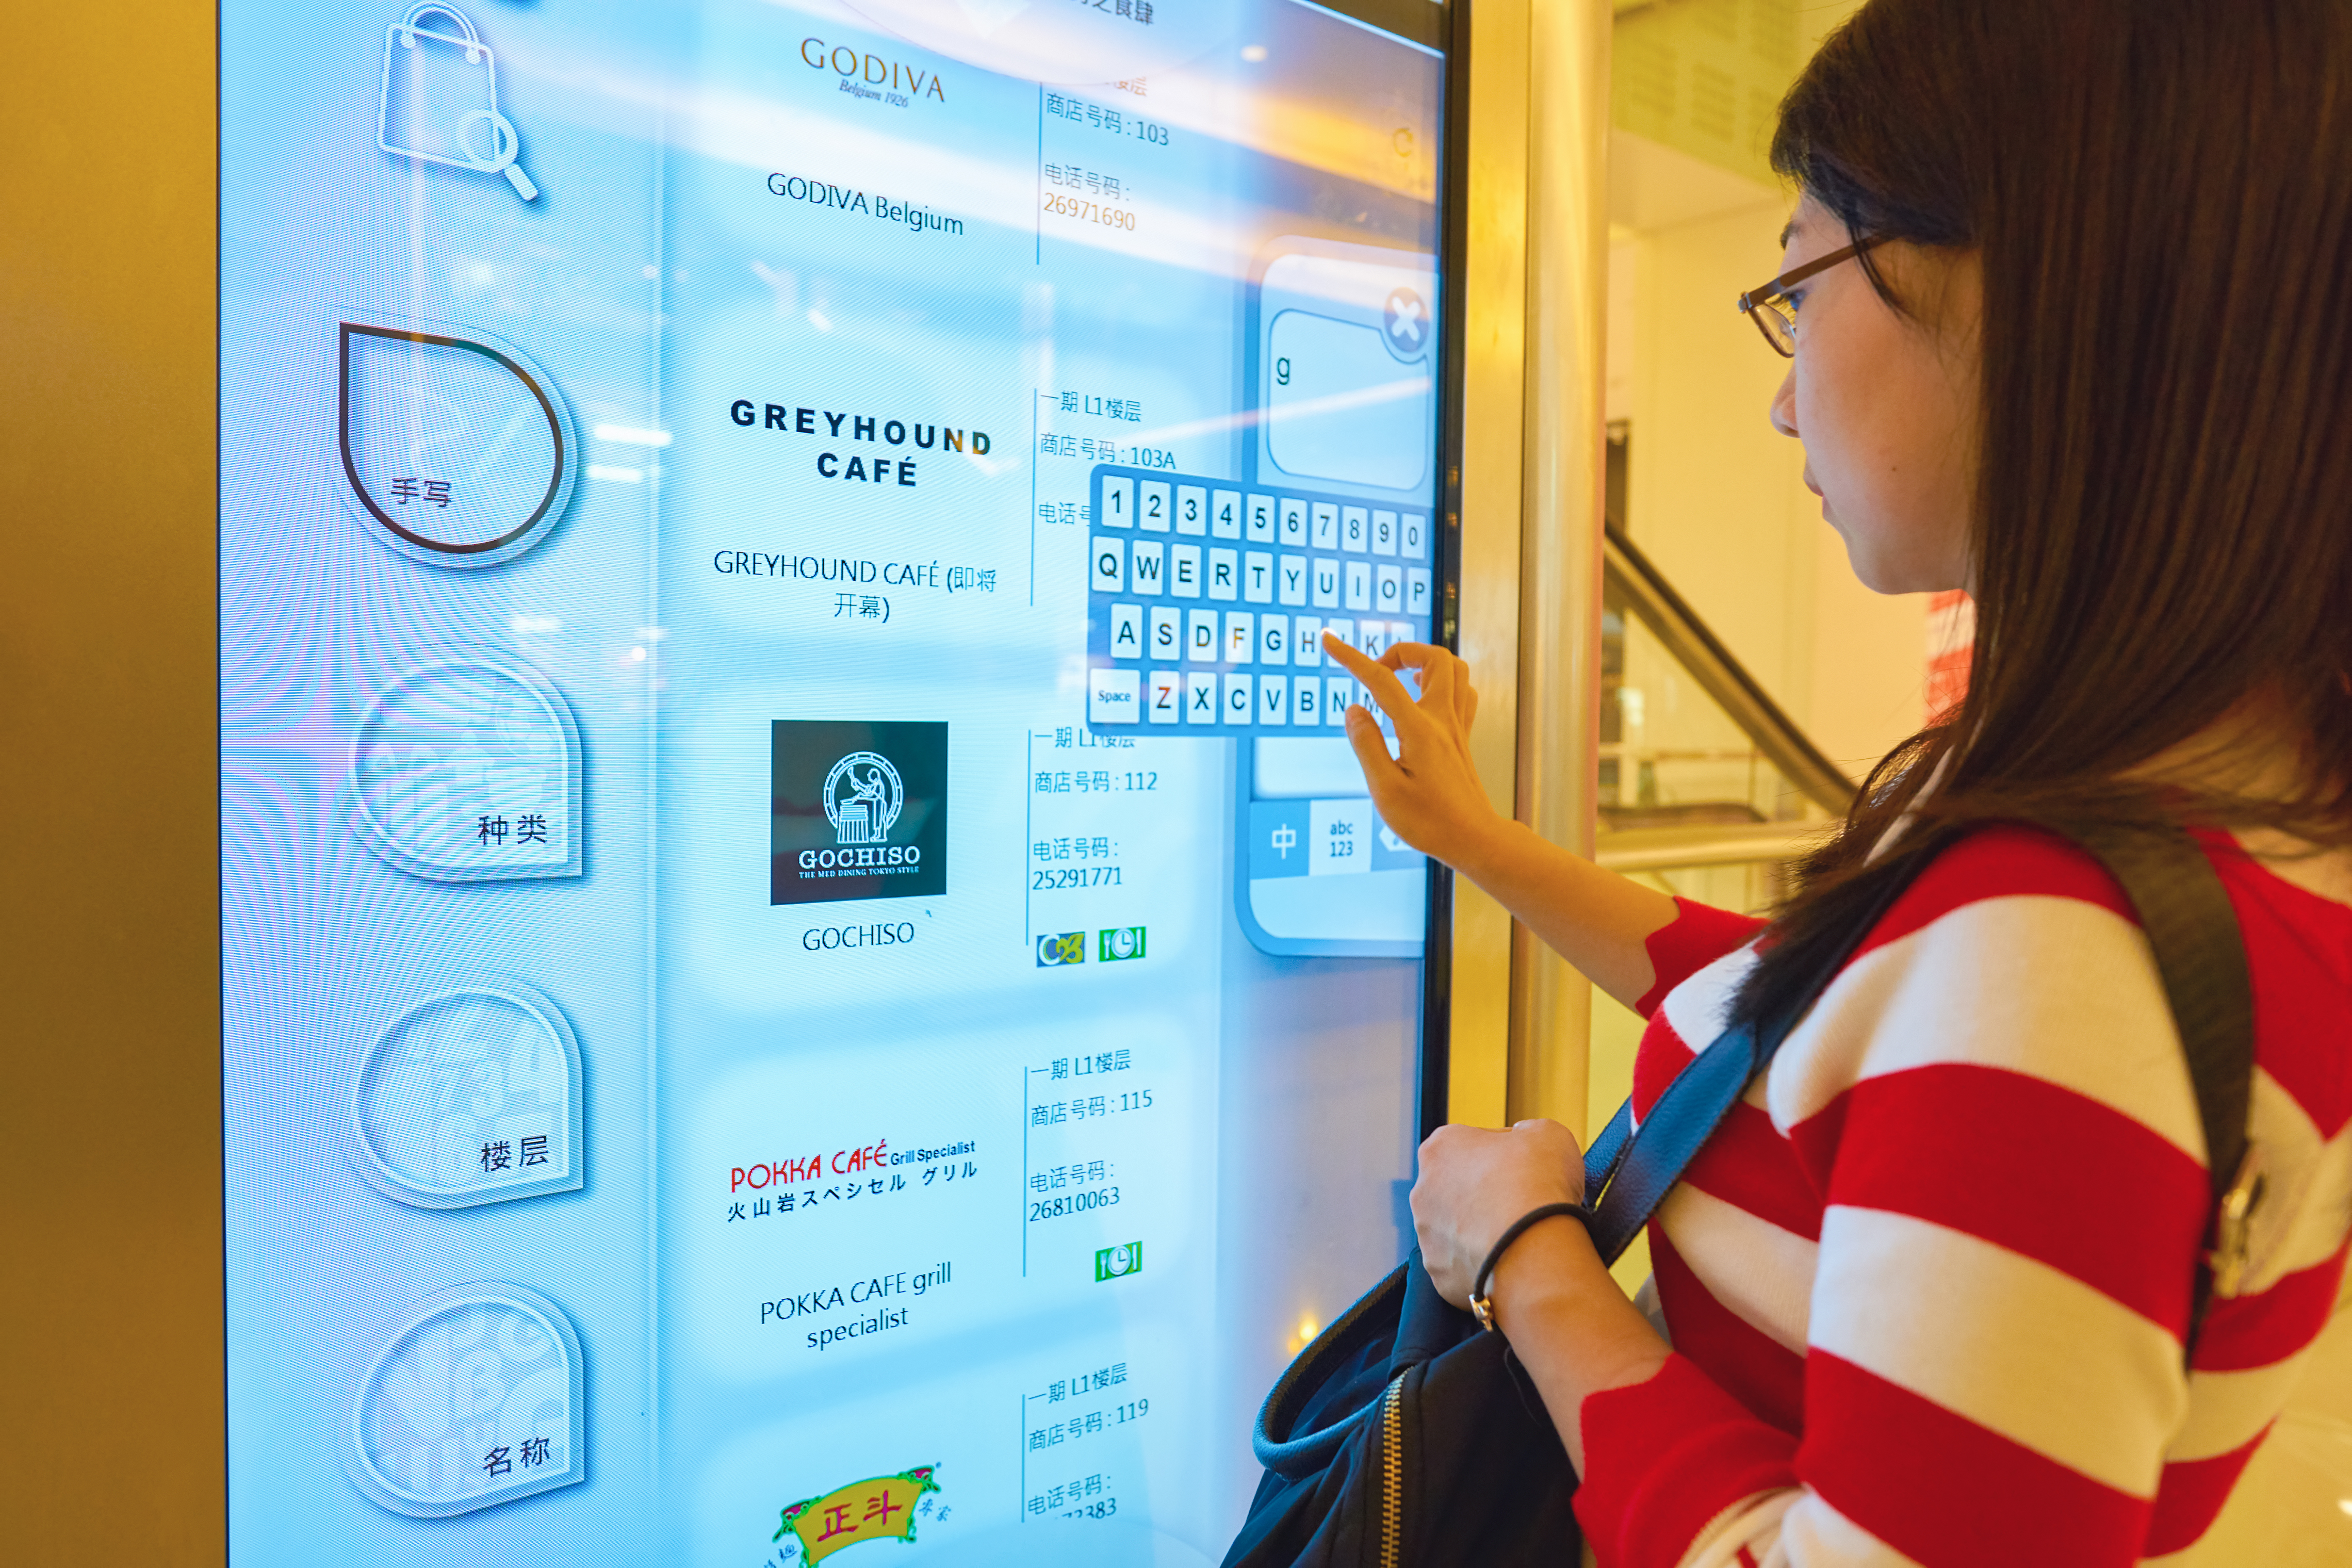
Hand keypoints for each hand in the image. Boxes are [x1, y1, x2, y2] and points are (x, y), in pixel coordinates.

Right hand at [1323, 635, 1506, 870]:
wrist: (1473, 840)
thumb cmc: (1429, 822)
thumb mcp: (1385, 789)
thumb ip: (1366, 744)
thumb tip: (1354, 709)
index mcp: (1418, 730)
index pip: (1380, 680)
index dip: (1351, 657)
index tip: (1329, 641)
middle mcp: (1442, 721)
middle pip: (1435, 658)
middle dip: (1401, 651)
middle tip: (1376, 669)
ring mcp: (1457, 728)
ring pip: (1456, 670)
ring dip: (1427, 662)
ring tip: (1401, 677)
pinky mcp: (1462, 739)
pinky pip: (1463, 693)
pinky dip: (1443, 684)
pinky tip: (1424, 699)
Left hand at [1410, 1119, 1588, 1305]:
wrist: (1536, 1252)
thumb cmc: (1538, 1188)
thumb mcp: (1548, 1133)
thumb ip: (1528, 1131)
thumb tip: (1525, 1140)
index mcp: (1441, 1148)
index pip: (1471, 1143)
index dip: (1504, 1154)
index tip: (1525, 1166)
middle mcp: (1423, 1191)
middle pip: (1458, 1187)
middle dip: (1486, 1193)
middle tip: (1522, 1202)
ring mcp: (1428, 1236)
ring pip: (1458, 1229)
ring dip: (1481, 1229)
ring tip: (1517, 1234)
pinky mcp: (1440, 1274)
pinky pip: (1463, 1265)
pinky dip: (1484, 1263)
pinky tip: (1509, 1260)